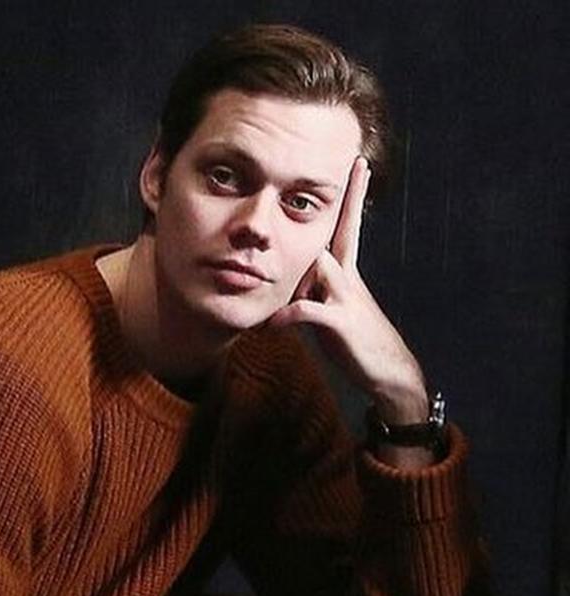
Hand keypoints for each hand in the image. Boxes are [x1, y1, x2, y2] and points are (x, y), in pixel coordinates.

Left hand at [269, 158, 434, 467]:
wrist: (386, 370)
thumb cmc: (352, 335)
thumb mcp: (330, 303)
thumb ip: (311, 283)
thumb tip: (290, 271)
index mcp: (345, 269)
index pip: (348, 224)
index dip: (353, 194)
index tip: (359, 161)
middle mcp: (348, 277)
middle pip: (339, 232)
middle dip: (343, 205)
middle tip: (352, 167)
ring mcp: (345, 298)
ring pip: (317, 266)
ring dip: (293, 277)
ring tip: (277, 297)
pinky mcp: (339, 323)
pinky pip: (306, 311)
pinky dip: (285, 316)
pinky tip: (271, 325)